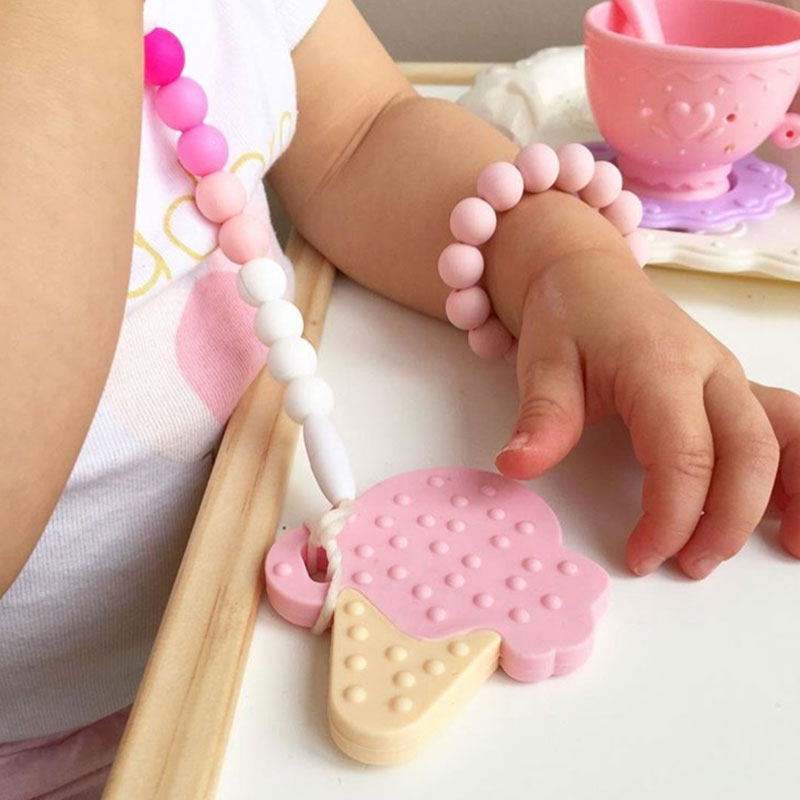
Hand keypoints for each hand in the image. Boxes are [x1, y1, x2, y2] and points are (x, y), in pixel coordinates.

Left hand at [494, 249, 799, 577]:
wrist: (588, 275)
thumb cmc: (568, 316)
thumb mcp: (542, 361)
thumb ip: (540, 416)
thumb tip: (517, 466)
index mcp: (660, 366)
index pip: (684, 454)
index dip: (670, 516)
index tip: (641, 556)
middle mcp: (710, 370)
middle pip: (748, 454)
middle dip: (726, 521)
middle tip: (688, 566)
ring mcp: (730, 376)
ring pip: (787, 437)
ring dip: (789, 494)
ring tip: (785, 547)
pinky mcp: (734, 386)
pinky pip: (787, 425)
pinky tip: (792, 509)